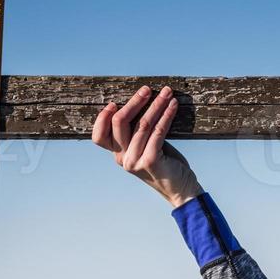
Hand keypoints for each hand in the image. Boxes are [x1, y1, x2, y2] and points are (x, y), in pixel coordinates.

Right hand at [92, 84, 202, 207]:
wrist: (181, 189)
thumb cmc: (165, 163)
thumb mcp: (146, 147)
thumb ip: (137, 132)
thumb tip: (140, 102)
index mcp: (117, 154)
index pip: (98, 136)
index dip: (102, 118)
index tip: (114, 103)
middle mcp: (122, 158)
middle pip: (119, 123)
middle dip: (134, 102)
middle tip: (146, 89)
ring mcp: (135, 161)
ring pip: (142, 124)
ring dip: (156, 104)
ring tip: (166, 92)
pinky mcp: (150, 161)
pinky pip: (158, 131)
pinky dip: (166, 115)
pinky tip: (173, 105)